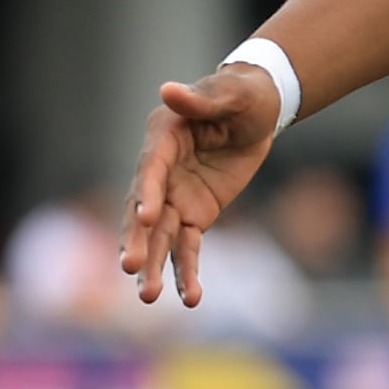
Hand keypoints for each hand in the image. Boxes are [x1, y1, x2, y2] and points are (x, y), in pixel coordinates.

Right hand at [122, 64, 283, 308]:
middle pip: (143, 210)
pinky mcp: (194, 215)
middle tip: (130, 268)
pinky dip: (187, 272)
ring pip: (160, 237)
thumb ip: (199, 100)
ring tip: (148, 297)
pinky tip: (190, 298)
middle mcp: (161, 171)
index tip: (146, 217)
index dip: (147, 192)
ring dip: (154, 267)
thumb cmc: (242, 96)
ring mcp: (174, 197)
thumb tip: (169, 90)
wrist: (258, 112)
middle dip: (138, 239)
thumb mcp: (230, 95)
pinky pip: (188, 248)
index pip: (151, 169)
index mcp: (163, 137)